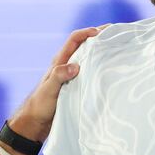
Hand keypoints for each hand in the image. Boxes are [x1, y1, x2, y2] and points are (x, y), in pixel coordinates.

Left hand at [11, 26, 106, 140]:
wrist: (36, 122)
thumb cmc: (40, 105)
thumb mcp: (49, 90)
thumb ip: (59, 76)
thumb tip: (75, 66)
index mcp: (59, 61)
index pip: (74, 39)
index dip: (87, 32)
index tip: (101, 32)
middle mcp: (66, 64)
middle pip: (84, 45)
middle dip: (99, 37)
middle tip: (116, 35)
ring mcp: (72, 75)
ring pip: (88, 57)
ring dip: (101, 51)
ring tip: (118, 50)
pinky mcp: (76, 85)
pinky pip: (90, 71)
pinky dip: (100, 67)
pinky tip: (110, 70)